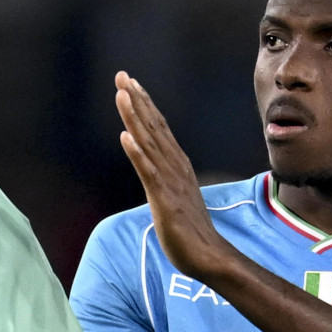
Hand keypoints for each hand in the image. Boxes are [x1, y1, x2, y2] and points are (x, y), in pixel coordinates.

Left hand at [114, 71, 228, 278]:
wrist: (208, 257)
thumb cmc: (190, 230)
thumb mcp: (174, 196)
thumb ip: (167, 178)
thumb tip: (158, 166)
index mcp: (176, 165)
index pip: (158, 128)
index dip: (144, 104)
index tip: (131, 83)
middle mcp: (174, 166)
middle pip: (153, 126)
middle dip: (137, 100)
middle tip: (122, 75)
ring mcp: (170, 181)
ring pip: (149, 142)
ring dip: (135, 117)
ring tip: (122, 93)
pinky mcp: (164, 199)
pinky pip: (149, 172)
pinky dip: (137, 154)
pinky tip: (126, 137)